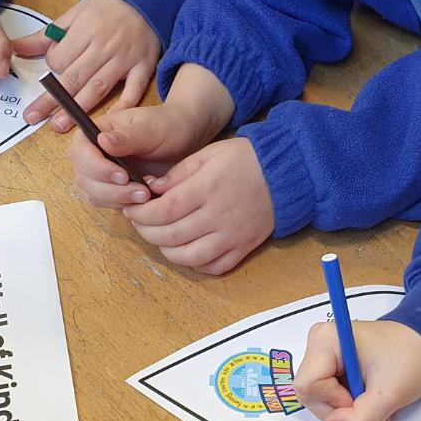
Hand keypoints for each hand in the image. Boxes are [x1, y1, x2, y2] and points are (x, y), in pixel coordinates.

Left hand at [16, 0, 160, 130]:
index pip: (60, 59)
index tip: (51, 73)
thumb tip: (16, 49)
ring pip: (98, 87)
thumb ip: (46, 36)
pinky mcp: (143, 67)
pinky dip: (123, 107)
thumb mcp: (74, 13)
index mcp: (85, 30)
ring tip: (60, 125)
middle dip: (52, 100)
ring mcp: (125, 59)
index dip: (51, 70)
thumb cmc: (107, 7)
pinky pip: (133, 91)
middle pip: (74, 78)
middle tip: (34, 118)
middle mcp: (104, 47)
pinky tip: (108, 122)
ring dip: (78, 108)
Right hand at [68, 64, 234, 208]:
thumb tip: (102, 141)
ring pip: (94, 195)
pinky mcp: (114, 189)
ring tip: (147, 195)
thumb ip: (126, 137)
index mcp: (96, 132)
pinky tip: (145, 198)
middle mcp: (94, 153)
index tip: (123, 176)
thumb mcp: (149, 128)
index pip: (80, 153)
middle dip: (111, 190)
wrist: (183, 138)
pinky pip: (108, 204)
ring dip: (118, 200)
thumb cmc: (166, 126)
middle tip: (141, 192)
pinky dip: (124, 205)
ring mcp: (102, 173)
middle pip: (84, 178)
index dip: (97, 168)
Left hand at [123, 137, 273, 274]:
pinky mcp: (243, 248)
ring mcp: (232, 236)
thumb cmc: (245, 159)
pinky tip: (186, 250)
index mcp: (207, 189)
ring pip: (188, 257)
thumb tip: (151, 190)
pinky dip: (194, 264)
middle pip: (171, 235)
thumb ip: (178, 173)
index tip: (133, 209)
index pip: (164, 210)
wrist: (287, 173)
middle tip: (140, 223)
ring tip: (160, 237)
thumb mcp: (208, 154)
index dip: (142, 214)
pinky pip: (213, 267)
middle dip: (146, 231)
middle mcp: (218, 216)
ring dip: (166, 250)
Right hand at [294, 320, 420, 420]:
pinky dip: (345, 404)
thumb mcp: (389, 394)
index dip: (334, 403)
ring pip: (317, 397)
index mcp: (326, 340)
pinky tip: (365, 398)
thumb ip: (360, 419)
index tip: (362, 401)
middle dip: (339, 410)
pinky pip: (326, 393)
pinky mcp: (329, 362)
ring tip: (371, 403)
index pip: (309, 386)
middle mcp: (318, 342)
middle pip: (310, 394)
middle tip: (370, 407)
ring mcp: (322, 352)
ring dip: (344, 409)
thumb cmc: (410, 357)